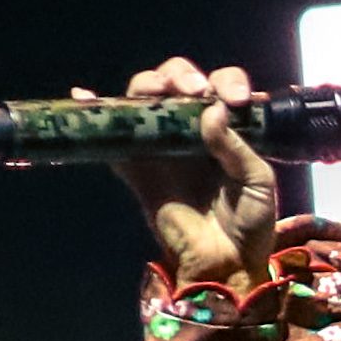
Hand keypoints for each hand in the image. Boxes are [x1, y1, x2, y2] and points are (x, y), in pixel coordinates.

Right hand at [107, 57, 277, 289]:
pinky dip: (95, 115)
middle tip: (192, 90)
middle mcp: (193, 130)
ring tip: (156, 90)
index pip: (221, 87)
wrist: (226, 265)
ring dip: (147, 86)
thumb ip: (236, 147)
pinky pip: (114, 140)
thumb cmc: (250, 223)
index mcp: (229, 129)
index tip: (233, 99)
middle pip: (178, 84)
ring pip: (145, 102)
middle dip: (181, 76)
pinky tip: (83, 97)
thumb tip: (211, 109)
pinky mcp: (138, 169)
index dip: (226, 82)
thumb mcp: (257, 182)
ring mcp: (163, 148)